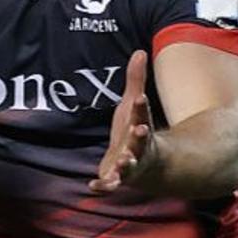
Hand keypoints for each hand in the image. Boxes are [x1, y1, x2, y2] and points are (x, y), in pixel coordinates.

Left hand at [90, 50, 155, 193]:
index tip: (140, 97)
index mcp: (141, 126)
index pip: (142, 114)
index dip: (141, 107)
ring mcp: (130, 165)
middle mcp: (138, 147)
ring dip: (127, 164)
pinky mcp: (117, 179)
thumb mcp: (132, 105)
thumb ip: (136, 80)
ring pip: (130, 166)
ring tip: (123, 161)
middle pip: (140, 140)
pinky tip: (93, 186)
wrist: (143, 166)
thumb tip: (139, 51)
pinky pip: (111, 184)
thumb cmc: (134, 130)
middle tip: (140, 129)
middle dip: (140, 136)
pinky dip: (104, 186)